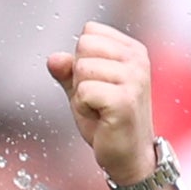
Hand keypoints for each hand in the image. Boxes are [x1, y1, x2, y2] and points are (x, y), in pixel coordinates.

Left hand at [47, 22, 159, 189]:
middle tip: (97, 98)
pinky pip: (83, 91)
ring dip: (81, 94)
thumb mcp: (84, 89)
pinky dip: (83, 108)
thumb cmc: (108, 122)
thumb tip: (53, 58)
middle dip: (80, 75)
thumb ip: (68, 71)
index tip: (98, 83)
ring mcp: (134, 78)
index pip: (89, 32)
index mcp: (132, 50)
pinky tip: (101, 118)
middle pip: (83, 45)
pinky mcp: (125, 99)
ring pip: (81, 69)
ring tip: (100, 109)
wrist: (128, 157)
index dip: (82, 59)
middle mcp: (137, 59)